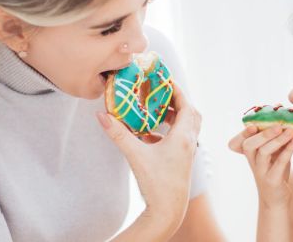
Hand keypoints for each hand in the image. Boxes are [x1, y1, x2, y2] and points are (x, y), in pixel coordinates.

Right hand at [96, 83, 200, 234]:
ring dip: (174, 116)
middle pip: (190, 114)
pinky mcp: (182, 162)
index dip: (177, 90)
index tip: (165, 80)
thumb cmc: (156, 184)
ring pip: (186, 127)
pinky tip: (149, 135)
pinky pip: (179, 140)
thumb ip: (118, 134)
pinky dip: (168, 132)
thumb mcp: (135, 155)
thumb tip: (102, 115)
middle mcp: (189, 143)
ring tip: (155, 111)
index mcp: (183, 137)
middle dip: (177, 101)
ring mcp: (187, 153)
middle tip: (161, 93)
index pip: (186, 105)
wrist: (168, 212)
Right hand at [228, 126, 292, 208]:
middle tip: (279, 125)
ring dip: (277, 140)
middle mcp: (252, 162)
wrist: (276, 199)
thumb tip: (286, 122)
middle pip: (249, 145)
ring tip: (290, 131)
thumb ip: (275, 141)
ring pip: (263, 152)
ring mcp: (261, 172)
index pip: (238, 142)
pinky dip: (287, 150)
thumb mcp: (273, 155)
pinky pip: (279, 163)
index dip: (243, 133)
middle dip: (264, 134)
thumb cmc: (275, 172)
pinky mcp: (272, 180)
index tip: (253, 125)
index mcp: (250, 154)